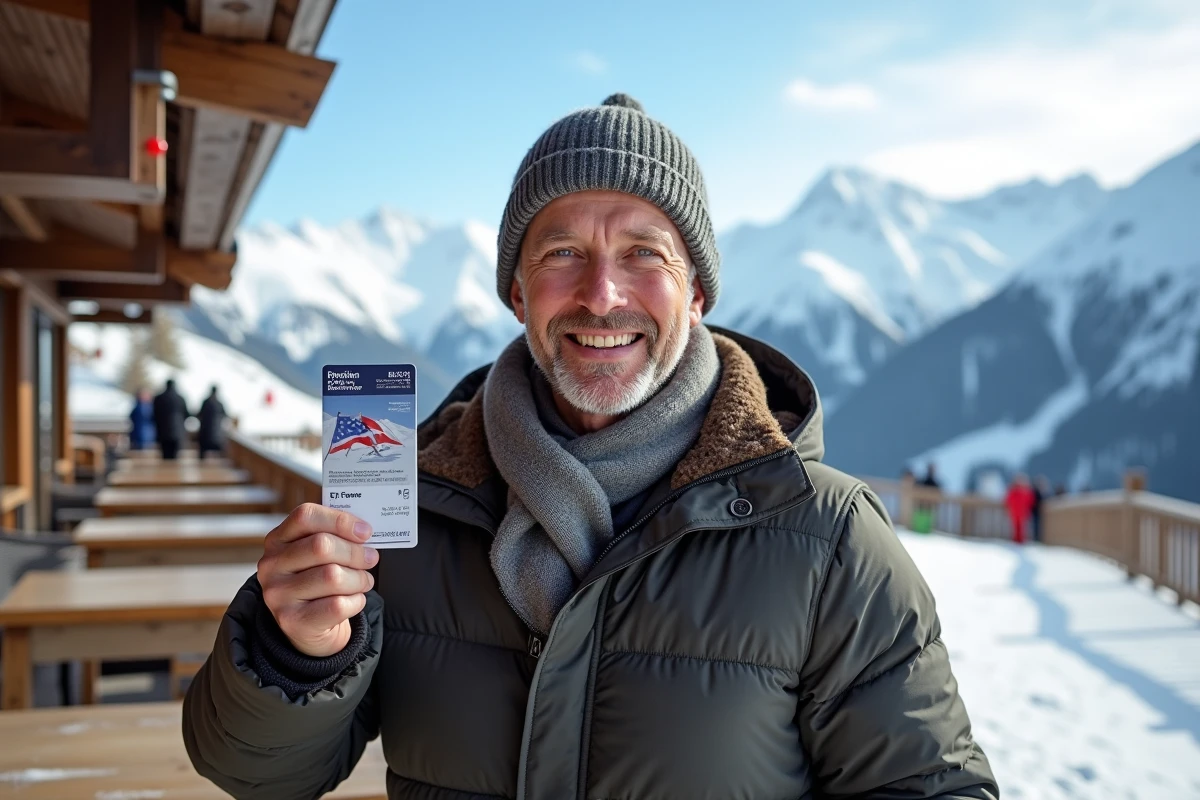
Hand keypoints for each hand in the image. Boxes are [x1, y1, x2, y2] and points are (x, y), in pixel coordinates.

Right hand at [257, 503, 377, 656]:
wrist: (307, 626)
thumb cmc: (317, 581)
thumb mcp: (317, 555)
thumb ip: (334, 537)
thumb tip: (363, 531)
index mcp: (277, 540)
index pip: (306, 516)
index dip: (340, 520)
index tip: (364, 531)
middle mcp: (271, 565)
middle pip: (322, 546)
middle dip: (355, 552)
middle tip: (371, 558)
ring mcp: (278, 594)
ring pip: (333, 576)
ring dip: (359, 579)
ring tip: (364, 581)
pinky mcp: (292, 621)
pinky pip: (338, 605)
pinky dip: (356, 601)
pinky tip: (354, 600)